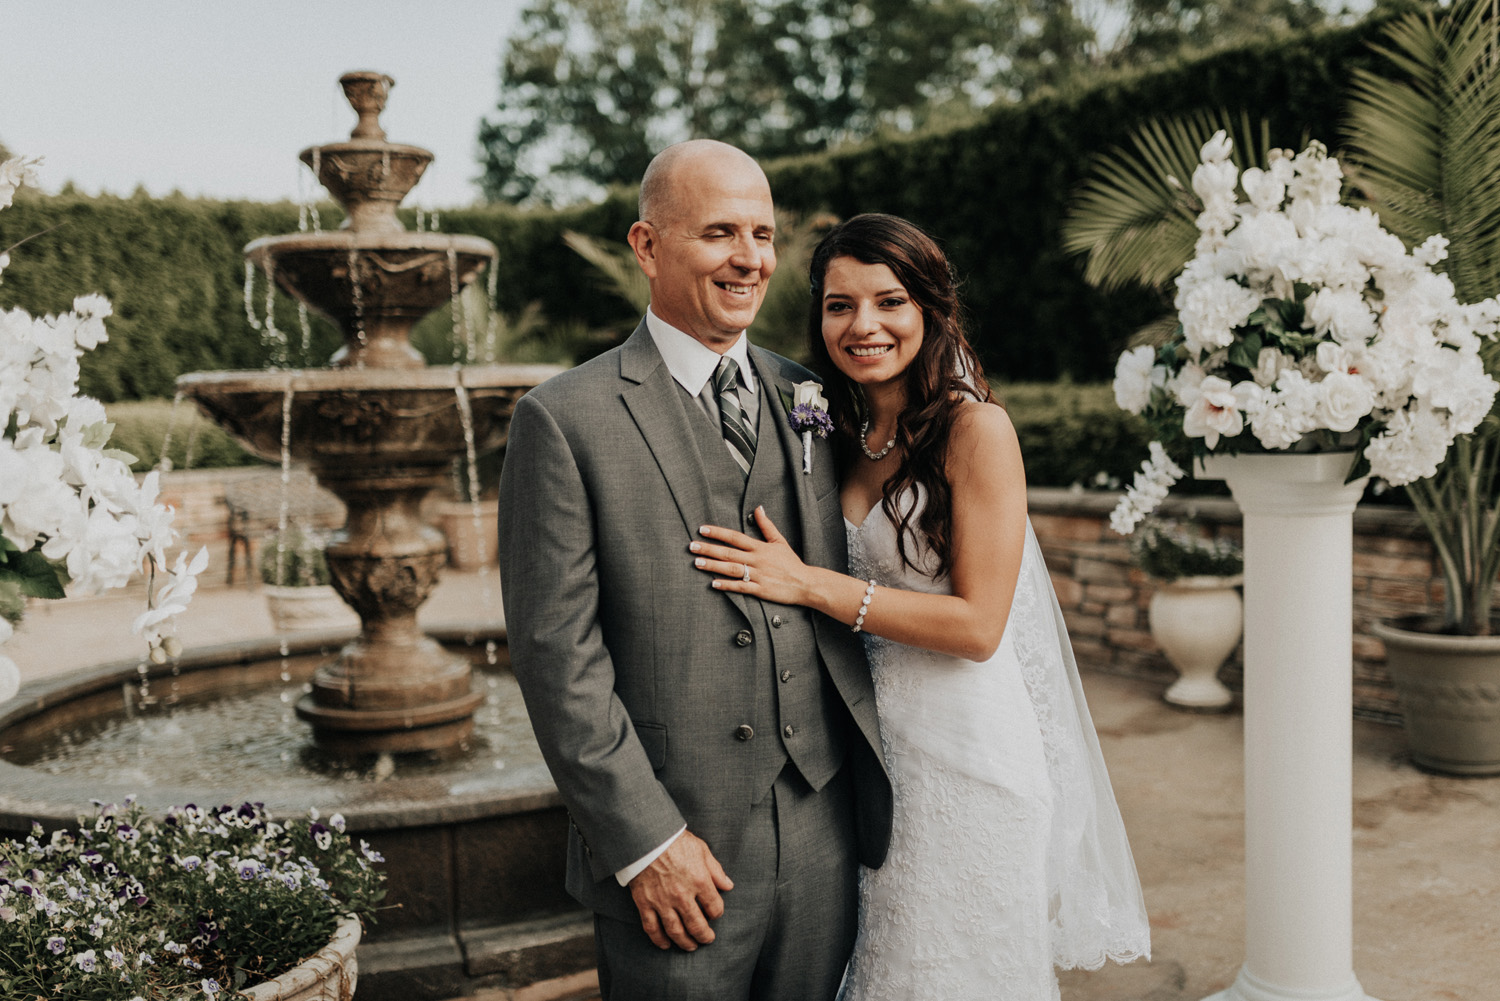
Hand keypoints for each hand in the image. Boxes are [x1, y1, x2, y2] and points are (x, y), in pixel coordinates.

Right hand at [628, 830, 733, 949]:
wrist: (645, 836)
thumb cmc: (675, 840)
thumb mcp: (701, 849)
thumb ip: (716, 870)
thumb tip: (728, 885)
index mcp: (700, 881)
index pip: (715, 907)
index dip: (717, 913)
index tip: (714, 914)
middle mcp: (682, 895)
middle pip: (697, 925)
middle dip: (704, 936)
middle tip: (707, 939)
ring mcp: (662, 901)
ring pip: (676, 931)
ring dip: (685, 943)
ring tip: (691, 947)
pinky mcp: (645, 903)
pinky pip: (652, 928)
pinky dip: (659, 940)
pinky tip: (665, 944)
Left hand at [691, 507, 813, 605]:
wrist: (805, 583)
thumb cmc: (791, 563)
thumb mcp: (780, 541)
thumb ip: (767, 525)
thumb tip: (758, 508)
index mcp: (760, 547)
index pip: (735, 537)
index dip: (718, 533)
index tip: (702, 530)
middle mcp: (757, 560)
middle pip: (729, 553)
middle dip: (709, 549)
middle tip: (692, 547)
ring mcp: (758, 576)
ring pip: (731, 569)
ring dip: (713, 566)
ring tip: (697, 563)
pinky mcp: (760, 590)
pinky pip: (740, 587)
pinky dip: (727, 585)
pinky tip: (713, 583)